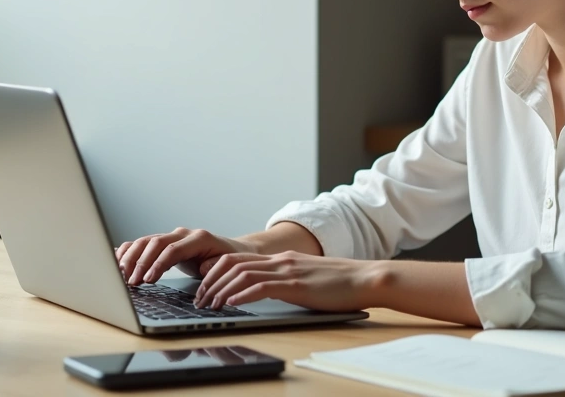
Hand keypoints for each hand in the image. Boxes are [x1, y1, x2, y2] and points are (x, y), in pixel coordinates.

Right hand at [115, 228, 259, 284]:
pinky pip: (143, 243)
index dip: (158, 264)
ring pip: (146, 241)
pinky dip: (129, 251)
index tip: (148, 280)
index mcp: (199, 238)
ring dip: (131, 258)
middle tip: (131, 282)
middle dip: (140, 263)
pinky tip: (118, 260)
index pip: (173, 249)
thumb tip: (203, 267)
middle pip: (155, 243)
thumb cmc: (229, 260)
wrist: (232, 250)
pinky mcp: (165, 242)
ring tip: (121, 275)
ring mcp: (172, 236)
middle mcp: (183, 234)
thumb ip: (214, 266)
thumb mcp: (226, 264)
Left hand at [193, 251, 381, 312]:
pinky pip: (261, 287)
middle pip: (232, 263)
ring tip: (210, 305)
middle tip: (199, 299)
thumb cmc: (340, 284)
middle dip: (210, 281)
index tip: (204, 287)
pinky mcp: (296, 284)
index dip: (215, 271)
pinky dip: (241, 295)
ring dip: (220, 290)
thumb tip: (267, 291)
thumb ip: (286, 280)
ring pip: (241, 274)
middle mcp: (280, 261)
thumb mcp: (306, 278)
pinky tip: (231, 304)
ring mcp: (287, 271)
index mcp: (281, 259)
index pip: (238, 258)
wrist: (365, 279)